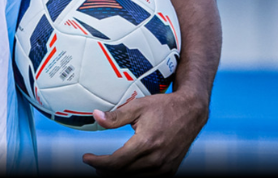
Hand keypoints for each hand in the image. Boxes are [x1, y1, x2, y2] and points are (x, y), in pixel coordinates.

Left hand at [82, 90, 207, 175]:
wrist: (191, 112)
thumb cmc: (163, 107)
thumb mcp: (137, 106)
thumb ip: (115, 116)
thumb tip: (95, 116)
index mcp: (146, 143)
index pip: (116, 162)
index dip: (98, 162)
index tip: (86, 158)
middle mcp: (156, 159)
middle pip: (123, 173)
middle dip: (105, 170)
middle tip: (93, 163)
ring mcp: (165, 167)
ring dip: (117, 175)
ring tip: (105, 168)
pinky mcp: (170, 170)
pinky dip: (133, 176)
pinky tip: (124, 170)